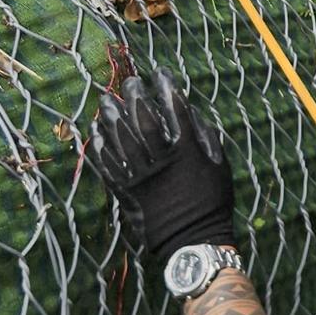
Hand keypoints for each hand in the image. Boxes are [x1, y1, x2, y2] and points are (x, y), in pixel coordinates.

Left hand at [85, 71, 236, 261]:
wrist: (194, 241)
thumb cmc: (212, 203)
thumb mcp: (220, 167)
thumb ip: (206, 138)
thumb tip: (191, 113)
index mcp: (188, 152)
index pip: (176, 110)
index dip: (167, 87)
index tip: (160, 73)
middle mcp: (162, 160)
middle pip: (143, 120)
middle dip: (135, 97)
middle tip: (130, 83)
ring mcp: (141, 176)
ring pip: (121, 140)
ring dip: (112, 117)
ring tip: (106, 101)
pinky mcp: (127, 192)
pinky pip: (109, 165)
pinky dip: (100, 147)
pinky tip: (95, 133)